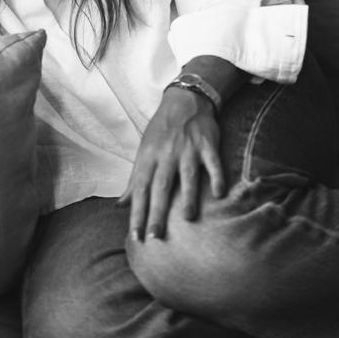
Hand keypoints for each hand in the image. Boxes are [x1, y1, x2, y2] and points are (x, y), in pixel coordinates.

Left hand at [118, 88, 223, 241]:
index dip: (136, 214)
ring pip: (187, 176)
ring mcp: (188, 149)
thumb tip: (120, 205)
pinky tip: (219, 194)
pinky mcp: (207, 144)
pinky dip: (217, 177)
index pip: (139, 190)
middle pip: (160, 187)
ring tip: (187, 219)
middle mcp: (166, 154)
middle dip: (156, 213)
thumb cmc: (161, 131)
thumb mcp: (143, 152)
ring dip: (187, 197)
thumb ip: (134, 180)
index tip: (136, 237)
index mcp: (148, 157)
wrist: (185, 100)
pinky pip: (213, 163)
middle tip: (154, 237)